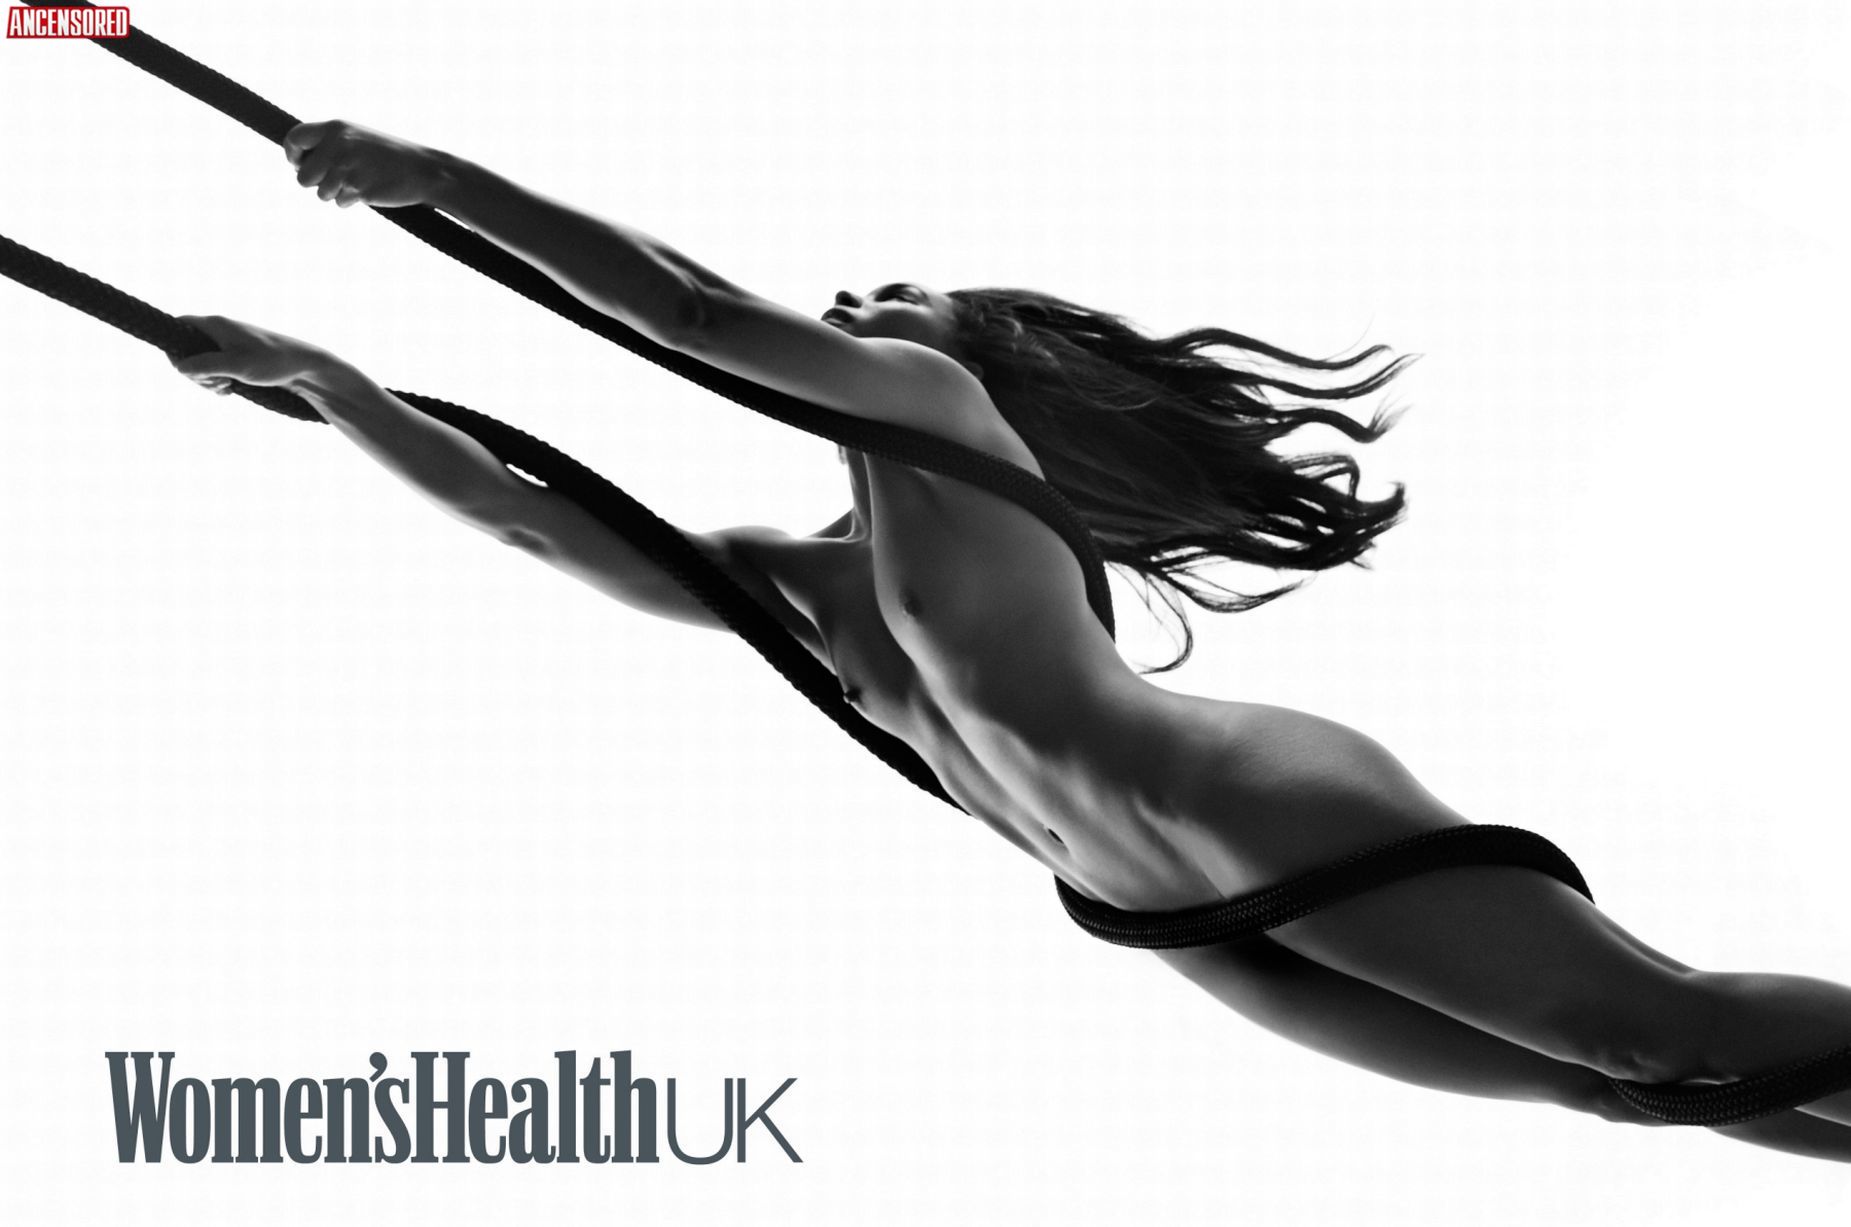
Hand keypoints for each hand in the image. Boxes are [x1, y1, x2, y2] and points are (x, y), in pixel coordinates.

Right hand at [170, 315, 343, 393]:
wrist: (304, 366)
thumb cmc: (272, 362)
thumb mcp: (236, 366)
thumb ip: (206, 366)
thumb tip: (179, 367)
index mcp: (215, 324)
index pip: (178, 325)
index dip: (175, 348)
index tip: (188, 369)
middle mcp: (219, 330)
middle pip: (187, 350)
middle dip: (196, 372)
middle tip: (218, 383)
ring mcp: (227, 344)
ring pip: (201, 363)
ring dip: (209, 380)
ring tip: (228, 387)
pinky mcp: (236, 357)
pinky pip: (216, 370)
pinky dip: (219, 382)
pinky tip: (231, 390)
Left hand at [283, 119, 450, 208]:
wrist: (422, 170)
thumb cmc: (388, 155)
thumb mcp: (357, 138)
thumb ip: (330, 144)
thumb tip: (298, 162)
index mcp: (336, 128)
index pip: (294, 138)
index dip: (292, 155)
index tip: (298, 164)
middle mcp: (338, 146)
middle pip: (303, 175)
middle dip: (316, 183)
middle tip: (334, 180)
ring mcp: (347, 168)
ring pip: (321, 193)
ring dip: (336, 193)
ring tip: (358, 182)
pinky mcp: (358, 189)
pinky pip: (340, 202)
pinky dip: (351, 200)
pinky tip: (369, 189)